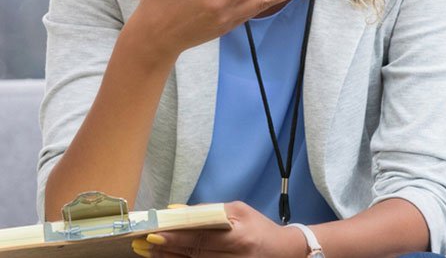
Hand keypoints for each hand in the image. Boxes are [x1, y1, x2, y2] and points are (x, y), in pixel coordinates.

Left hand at [131, 202, 306, 257]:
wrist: (282, 253)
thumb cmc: (258, 228)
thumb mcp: (238, 211)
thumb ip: (208, 212)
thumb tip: (175, 211)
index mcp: (241, 237)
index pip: (203, 236)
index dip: (177, 236)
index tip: (155, 232)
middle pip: (195, 254)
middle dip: (167, 248)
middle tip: (143, 243)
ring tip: (149, 252)